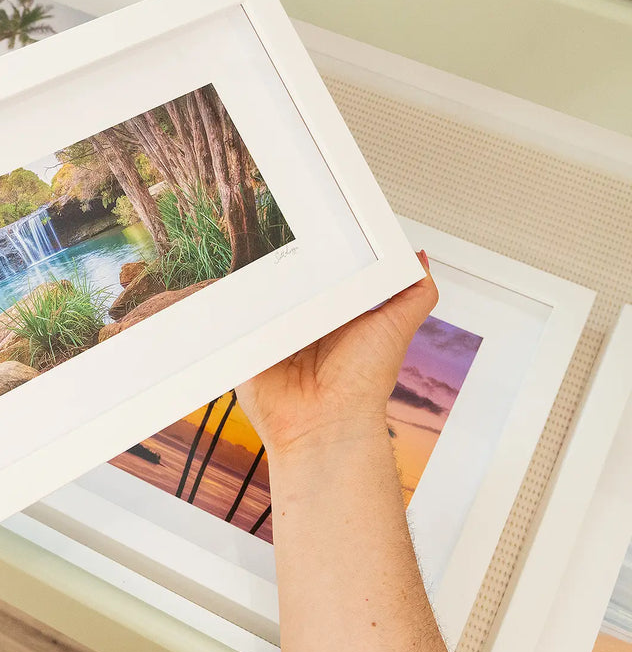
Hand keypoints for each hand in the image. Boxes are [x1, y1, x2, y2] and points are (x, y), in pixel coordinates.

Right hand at [236, 251, 437, 456]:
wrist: (326, 426)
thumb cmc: (364, 383)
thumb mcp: (397, 326)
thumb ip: (413, 292)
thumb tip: (419, 257)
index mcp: (334, 313)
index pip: (324, 272)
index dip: (322, 251)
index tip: (319, 225)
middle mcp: (303, 323)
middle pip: (289, 281)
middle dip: (285, 263)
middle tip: (282, 239)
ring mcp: (272, 335)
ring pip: (259, 297)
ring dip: (257, 285)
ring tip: (255, 265)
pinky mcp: (247, 349)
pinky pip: (235, 323)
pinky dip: (233, 311)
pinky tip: (236, 296)